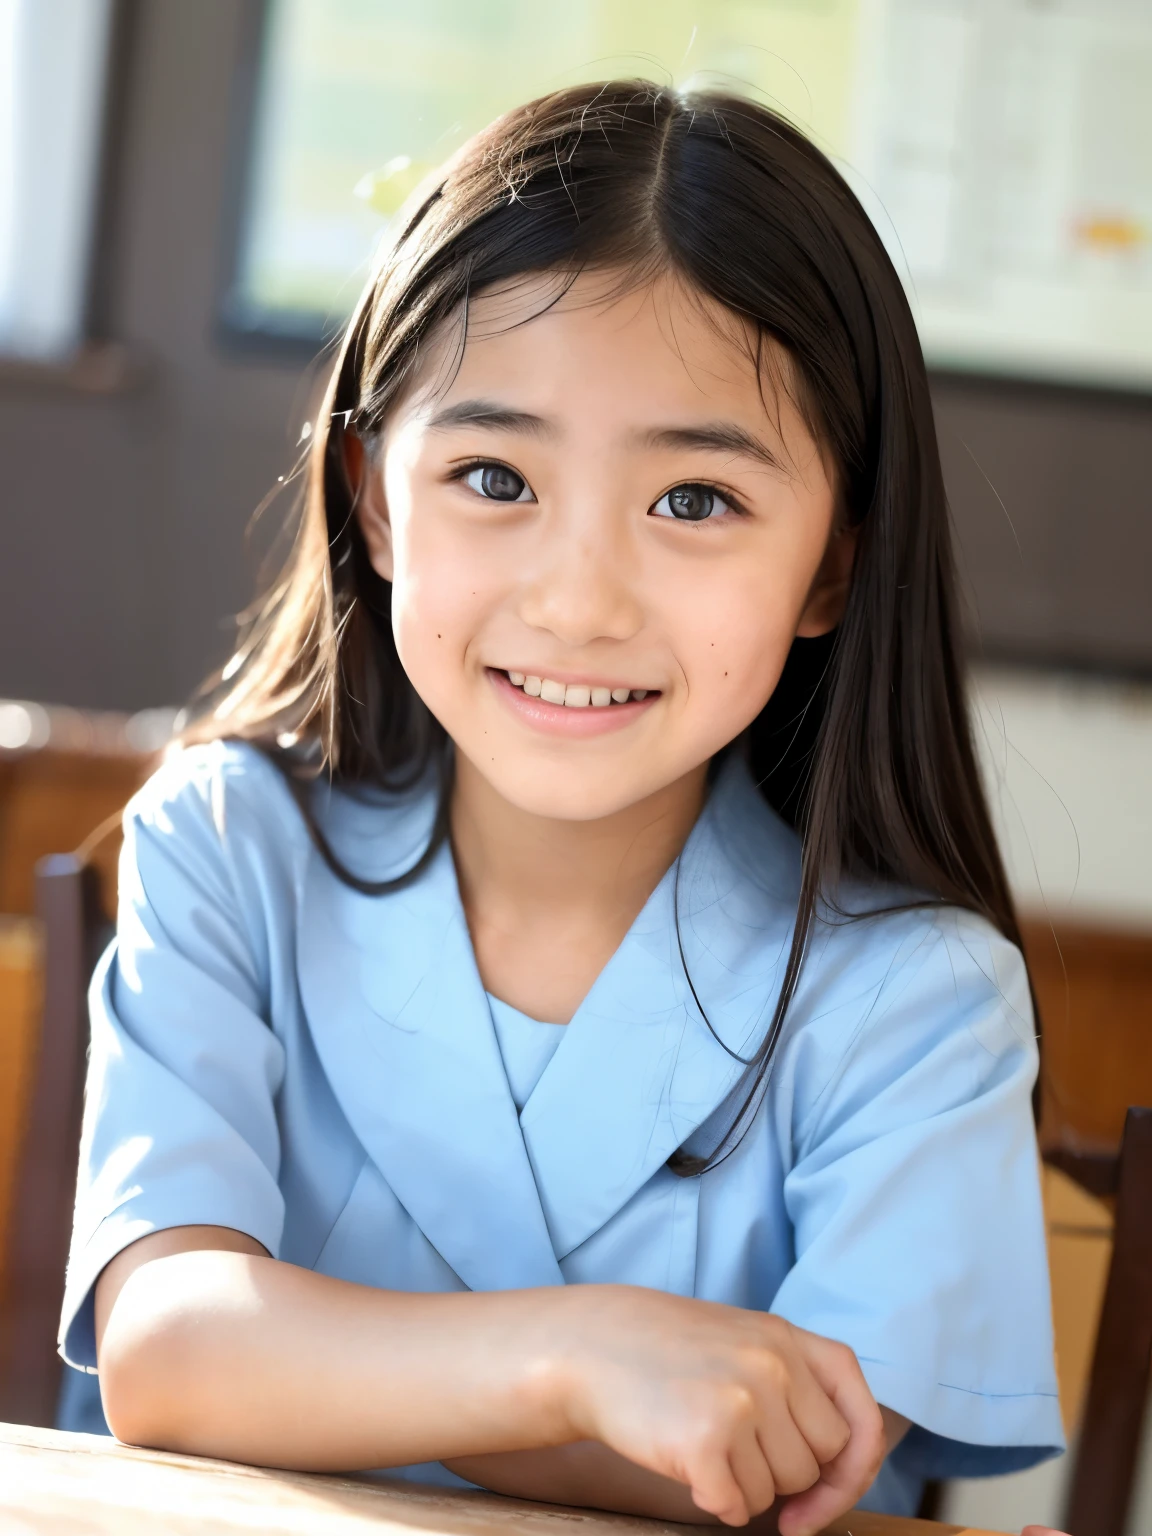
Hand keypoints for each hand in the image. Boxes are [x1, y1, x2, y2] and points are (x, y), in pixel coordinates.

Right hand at [554, 1286, 885, 1532]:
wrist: (589, 1346)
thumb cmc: (670, 1353)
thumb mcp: (745, 1341)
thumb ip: (798, 1384)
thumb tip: (849, 1468)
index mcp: (788, 1338)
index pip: (860, 1420)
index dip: (854, 1469)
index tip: (827, 1497)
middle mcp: (772, 1366)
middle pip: (819, 1465)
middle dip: (786, 1477)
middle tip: (738, 1452)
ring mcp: (740, 1402)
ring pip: (779, 1492)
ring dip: (746, 1487)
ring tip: (704, 1442)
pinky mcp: (705, 1441)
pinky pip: (739, 1509)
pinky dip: (717, 1501)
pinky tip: (688, 1465)